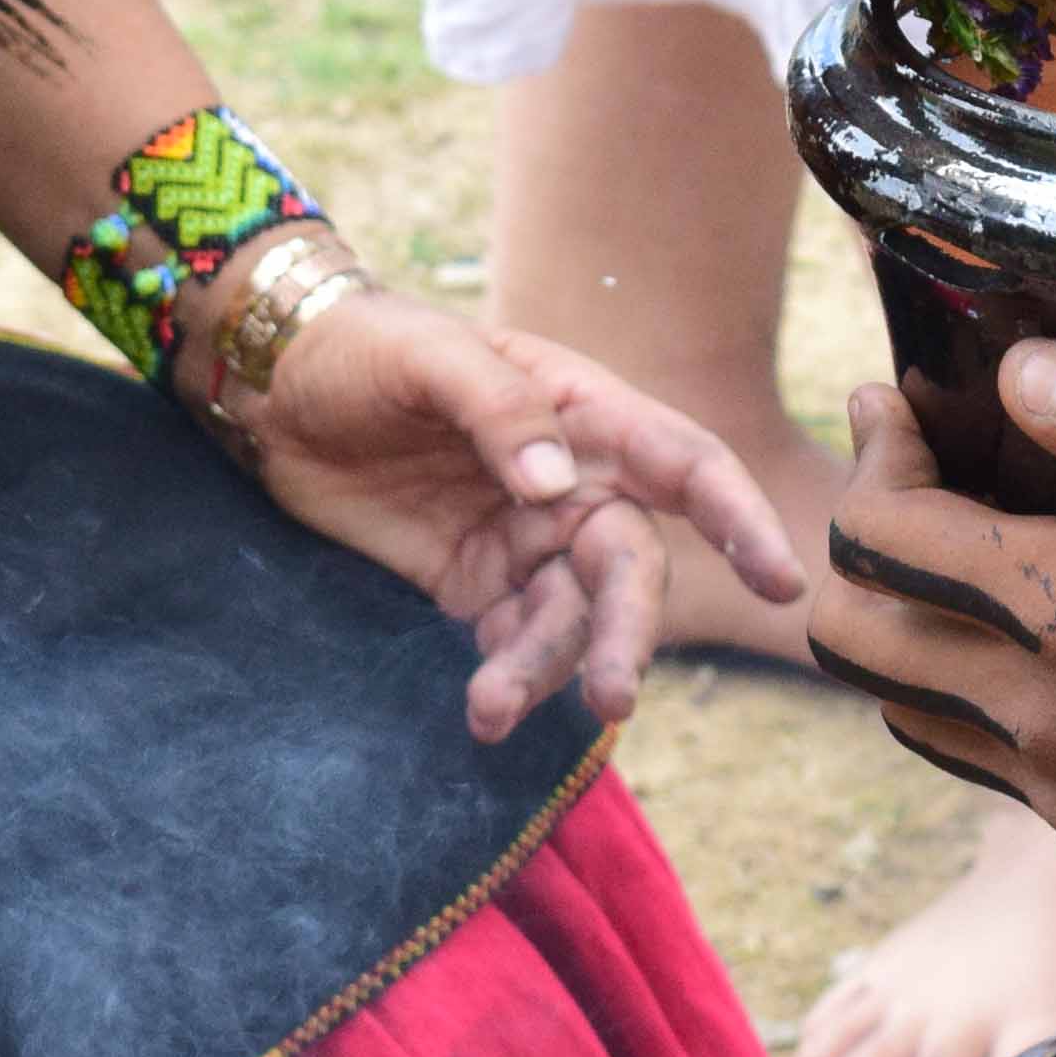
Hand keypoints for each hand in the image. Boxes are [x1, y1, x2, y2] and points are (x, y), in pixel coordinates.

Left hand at [235, 280, 802, 737]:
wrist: (277, 388)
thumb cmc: (366, 348)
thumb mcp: (429, 358)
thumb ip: (498, 412)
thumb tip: (556, 484)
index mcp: (583, 412)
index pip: (683, 465)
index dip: (736, 519)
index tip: (778, 581)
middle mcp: (573, 482)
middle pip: (630, 566)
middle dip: (628, 631)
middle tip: (612, 694)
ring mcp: (527, 539)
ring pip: (573, 618)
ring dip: (551, 669)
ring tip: (495, 708)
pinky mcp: (475, 585)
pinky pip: (515, 641)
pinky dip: (512, 678)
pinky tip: (485, 708)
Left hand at [808, 348, 1055, 909]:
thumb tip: (1017, 371)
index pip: (878, 535)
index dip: (874, 454)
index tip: (903, 403)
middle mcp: (1039, 720)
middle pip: (852, 634)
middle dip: (860, 539)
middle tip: (916, 470)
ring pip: (905, 708)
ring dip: (913, 621)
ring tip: (978, 549)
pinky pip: (989, 769)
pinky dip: (984, 698)